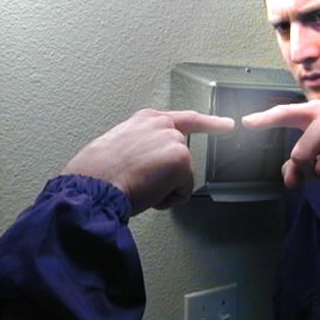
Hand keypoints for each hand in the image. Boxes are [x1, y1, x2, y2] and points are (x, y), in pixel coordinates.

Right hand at [62, 109, 233, 215]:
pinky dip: (167, 199)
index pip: (185, 119)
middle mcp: (162, 125)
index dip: (209, 123)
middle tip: (139, 181)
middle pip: (181, 158)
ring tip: (137, 184)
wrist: (93, 184)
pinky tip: (147, 191)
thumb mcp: (118, 146)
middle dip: (168, 176)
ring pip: (181, 177)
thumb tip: (145, 164)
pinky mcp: (180, 160)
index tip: (226, 124)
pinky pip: (182, 192)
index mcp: (146, 120)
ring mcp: (173, 141)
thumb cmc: (96, 172)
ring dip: (163, 188)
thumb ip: (141, 146)